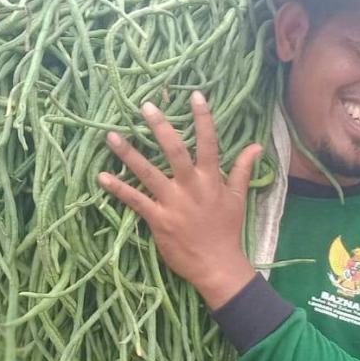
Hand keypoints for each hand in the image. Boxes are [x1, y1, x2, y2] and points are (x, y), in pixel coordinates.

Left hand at [97, 91, 261, 309]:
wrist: (217, 265)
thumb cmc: (226, 230)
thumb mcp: (238, 197)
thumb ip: (242, 169)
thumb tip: (257, 144)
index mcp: (211, 179)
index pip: (209, 143)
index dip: (203, 118)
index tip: (196, 95)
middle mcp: (191, 187)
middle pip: (174, 151)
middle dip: (160, 127)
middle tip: (145, 106)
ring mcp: (172, 203)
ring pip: (148, 172)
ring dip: (128, 153)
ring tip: (111, 135)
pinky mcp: (158, 220)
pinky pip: (134, 201)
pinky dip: (118, 188)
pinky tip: (102, 177)